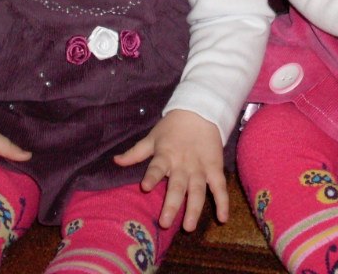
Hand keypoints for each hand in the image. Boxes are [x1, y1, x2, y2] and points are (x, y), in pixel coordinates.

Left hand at [112, 109, 226, 231]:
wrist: (200, 111)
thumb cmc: (172, 127)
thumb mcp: (152, 138)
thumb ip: (135, 153)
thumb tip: (115, 161)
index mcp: (166, 155)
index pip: (157, 167)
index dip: (152, 176)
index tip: (145, 187)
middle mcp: (183, 164)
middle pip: (177, 186)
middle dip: (172, 204)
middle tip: (165, 223)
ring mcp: (200, 167)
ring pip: (198, 190)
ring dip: (194, 208)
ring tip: (189, 227)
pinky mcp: (215, 168)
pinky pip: (220, 187)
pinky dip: (223, 202)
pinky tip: (223, 218)